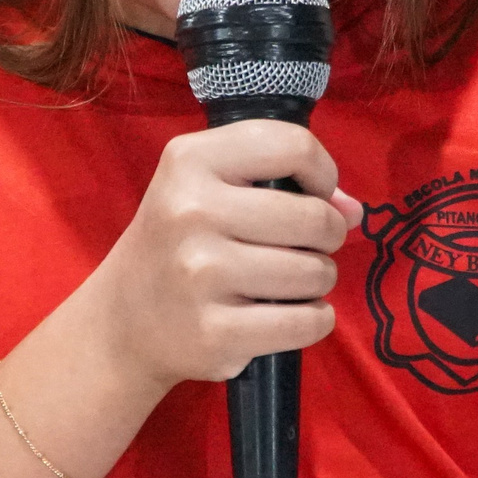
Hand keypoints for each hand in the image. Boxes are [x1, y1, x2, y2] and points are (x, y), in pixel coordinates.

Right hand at [89, 119, 363, 386]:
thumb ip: (284, 183)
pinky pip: (306, 323)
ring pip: (315, 273)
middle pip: (314, 218)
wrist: (124, 321)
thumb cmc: (180, 242)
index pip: (292, 146)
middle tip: (304, 246)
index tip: (313, 193)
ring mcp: (201, 274)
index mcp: (190, 162)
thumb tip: (354, 211)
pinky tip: (290, 315)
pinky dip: (314, 320)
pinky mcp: (216, 332)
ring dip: (317, 280)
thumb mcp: (210, 188)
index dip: (321, 172)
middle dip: (326, 234)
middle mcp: (192, 212)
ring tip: (289, 281)